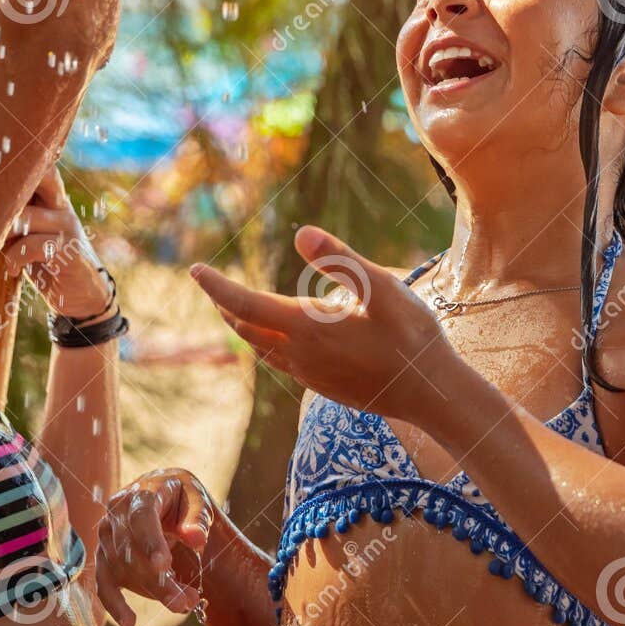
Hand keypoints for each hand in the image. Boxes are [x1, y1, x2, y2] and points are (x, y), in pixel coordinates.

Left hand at [1, 166, 112, 320]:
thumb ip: (14, 220)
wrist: (83, 296)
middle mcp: (61, 206)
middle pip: (32, 180)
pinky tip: (13, 270)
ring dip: (2, 236)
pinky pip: (31, 245)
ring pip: (22, 216)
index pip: (37, 168)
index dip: (13, 164)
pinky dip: (15, 258)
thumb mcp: (29, 237)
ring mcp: (66, 226)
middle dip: (2, 195)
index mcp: (52, 199)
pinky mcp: (68, 249)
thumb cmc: (47, 264)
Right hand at [94, 468, 214, 625]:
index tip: (163, 565)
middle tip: (185, 601)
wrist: (158, 492)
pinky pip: (104, 584)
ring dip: (151, 592)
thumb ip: (197, 518)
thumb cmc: (180, 496)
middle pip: (131, 552)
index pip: (141, 519)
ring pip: (122, 571)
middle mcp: (115, 515)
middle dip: (158, 580)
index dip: (150, 542)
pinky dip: (114, 605)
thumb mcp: (196, 498)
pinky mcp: (103, 557)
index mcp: (139, 495)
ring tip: (181, 604)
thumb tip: (197, 540)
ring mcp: (106, 537)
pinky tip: (128, 623)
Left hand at [190, 226, 461, 425]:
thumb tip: (300, 232)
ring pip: (261, 348)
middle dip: (224, 304)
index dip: (216, 287)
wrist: (430, 393)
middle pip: (246, 329)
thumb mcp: (382, 288)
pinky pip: (281, 362)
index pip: (245, 305)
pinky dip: (267, 342)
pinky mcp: (322, 385)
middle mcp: (300, 355)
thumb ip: (340, 260)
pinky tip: (280, 334)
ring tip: (234, 307)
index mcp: (308, 328)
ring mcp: (310, 375)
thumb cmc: (413, 336)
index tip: (194, 269)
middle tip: (209, 282)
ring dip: (243, 325)